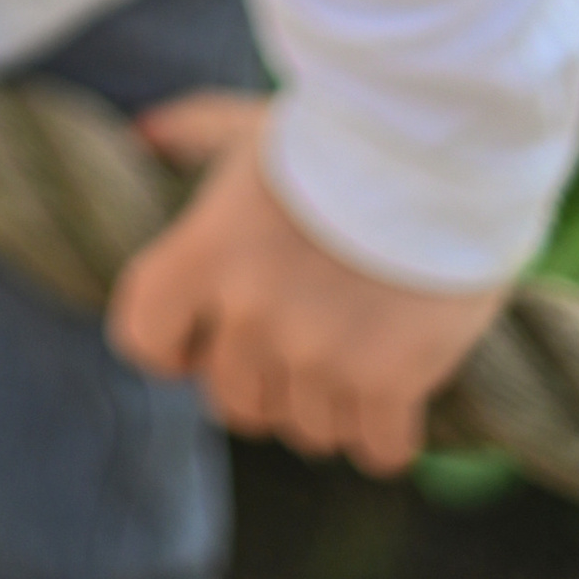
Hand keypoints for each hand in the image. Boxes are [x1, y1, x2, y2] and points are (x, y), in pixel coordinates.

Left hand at [106, 94, 502, 475]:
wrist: (436, 146)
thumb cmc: (338, 133)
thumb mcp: (248, 127)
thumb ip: (191, 132)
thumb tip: (142, 135)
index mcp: (203, 253)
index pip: (142, 338)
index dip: (169, 346)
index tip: (199, 335)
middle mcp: (251, 313)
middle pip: (234, 402)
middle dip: (263, 380)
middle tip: (300, 336)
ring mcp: (319, 354)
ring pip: (308, 431)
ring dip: (329, 403)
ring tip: (355, 348)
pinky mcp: (389, 381)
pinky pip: (375, 451)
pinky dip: (386, 432)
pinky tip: (398, 388)